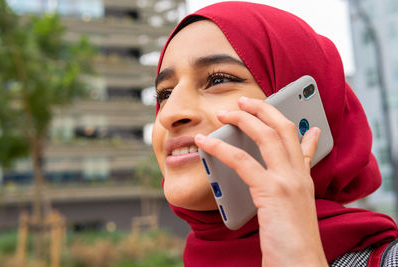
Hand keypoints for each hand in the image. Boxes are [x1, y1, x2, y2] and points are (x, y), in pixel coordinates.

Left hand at [195, 96, 327, 266]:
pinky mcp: (272, 191)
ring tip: (224, 113)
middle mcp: (299, 176)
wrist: (299, 265)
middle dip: (263, 109)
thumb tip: (270, 189)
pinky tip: (206, 142)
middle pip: (283, 128)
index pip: (305, 146)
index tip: (305, 122)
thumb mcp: (293, 214)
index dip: (303, 130)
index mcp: (304, 181)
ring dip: (243, 119)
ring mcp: (288, 181)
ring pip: (266, 135)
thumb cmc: (291, 245)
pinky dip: (221, 148)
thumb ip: (285, 196)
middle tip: (245, 101)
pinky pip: (242, 160)